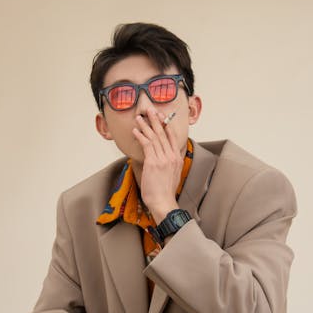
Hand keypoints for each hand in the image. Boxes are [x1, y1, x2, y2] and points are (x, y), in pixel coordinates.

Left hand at [132, 107, 181, 221]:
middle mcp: (171, 156)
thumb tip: (161, 160)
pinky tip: (136, 131)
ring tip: (139, 118)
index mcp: (177, 158)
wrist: (164, 202)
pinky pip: (147, 145)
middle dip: (156, 120)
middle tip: (151, 110)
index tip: (162, 117)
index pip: (172, 137)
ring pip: (154, 137)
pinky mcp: (153, 162)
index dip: (166, 126)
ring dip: (145, 126)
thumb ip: (169, 164)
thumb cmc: (165, 192)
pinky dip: (141, 136)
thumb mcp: (172, 175)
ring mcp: (163, 159)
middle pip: (163, 134)